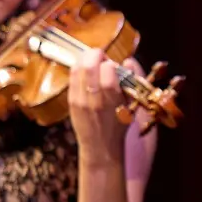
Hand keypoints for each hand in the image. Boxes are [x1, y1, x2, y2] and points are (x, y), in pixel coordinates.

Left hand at [69, 48, 128, 164]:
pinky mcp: (71, 101)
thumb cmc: (118, 126)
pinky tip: (85, 71)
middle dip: (96, 54)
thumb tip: (127, 61)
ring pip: (77, 68)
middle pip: (89, 66)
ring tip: (92, 62)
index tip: (113, 66)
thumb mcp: (131, 106)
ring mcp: (79, 100)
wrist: (100, 147)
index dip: (111, 63)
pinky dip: (78, 68)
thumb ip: (130, 83)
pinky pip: (71, 76)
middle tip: (101, 56)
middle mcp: (94, 99)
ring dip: (85, 59)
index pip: (108, 70)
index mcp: (112, 100)